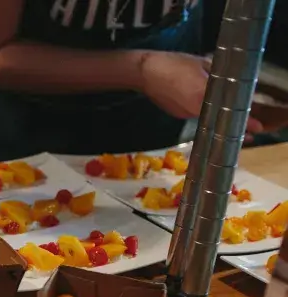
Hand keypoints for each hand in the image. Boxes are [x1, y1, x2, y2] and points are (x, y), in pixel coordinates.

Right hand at [139, 50, 262, 138]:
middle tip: (248, 127)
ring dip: (216, 115)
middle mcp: (195, 109)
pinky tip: (202, 104)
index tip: (257, 128)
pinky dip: (202, 111)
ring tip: (226, 115)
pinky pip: (196, 114)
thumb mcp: (202, 64)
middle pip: (219, 118)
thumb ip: (219, 75)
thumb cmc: (174, 63)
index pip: (228, 110)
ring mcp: (185, 114)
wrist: (144, 72)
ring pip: (207, 117)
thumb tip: (233, 82)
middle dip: (232, 120)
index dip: (244, 120)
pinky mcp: (177, 114)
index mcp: (204, 94)